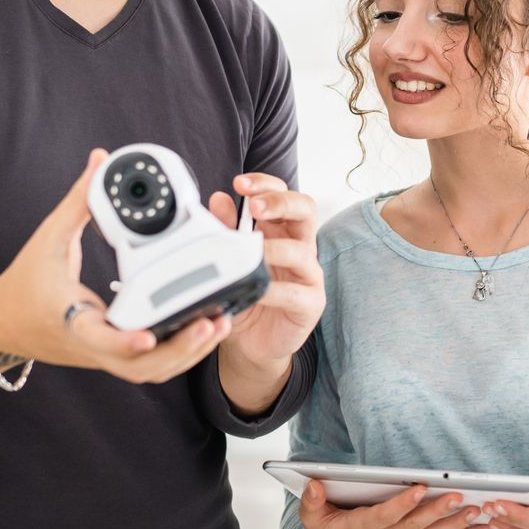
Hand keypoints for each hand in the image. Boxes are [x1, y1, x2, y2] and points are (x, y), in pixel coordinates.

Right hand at [0, 148, 232, 384]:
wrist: (4, 322)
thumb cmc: (25, 282)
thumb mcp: (49, 238)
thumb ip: (79, 200)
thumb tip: (100, 160)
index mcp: (71, 321)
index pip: (99, 340)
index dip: (125, 342)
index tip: (149, 335)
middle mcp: (91, 346)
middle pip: (139, 367)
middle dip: (179, 350)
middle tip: (211, 321)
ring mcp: (104, 356)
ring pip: (149, 372)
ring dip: (185, 355)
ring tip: (218, 324)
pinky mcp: (114, 356)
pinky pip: (149, 364)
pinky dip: (178, 353)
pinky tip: (204, 329)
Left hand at [207, 174, 323, 369]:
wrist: (251, 344)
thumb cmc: (245, 297)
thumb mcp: (230, 263)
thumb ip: (226, 231)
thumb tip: (217, 199)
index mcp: (280, 231)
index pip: (283, 194)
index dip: (265, 184)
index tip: (239, 183)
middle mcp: (299, 247)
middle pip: (305, 210)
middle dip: (280, 202)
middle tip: (254, 207)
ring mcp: (308, 275)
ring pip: (303, 250)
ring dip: (274, 248)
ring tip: (251, 253)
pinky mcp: (310, 304)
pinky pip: (296, 292)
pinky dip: (274, 290)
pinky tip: (256, 290)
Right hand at [299, 480, 493, 528]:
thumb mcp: (312, 518)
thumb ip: (312, 502)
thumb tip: (313, 484)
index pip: (386, 516)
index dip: (403, 503)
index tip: (421, 487)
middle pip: (416, 526)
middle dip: (439, 511)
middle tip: (460, 497)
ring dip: (457, 525)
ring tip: (479, 511)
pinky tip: (483, 528)